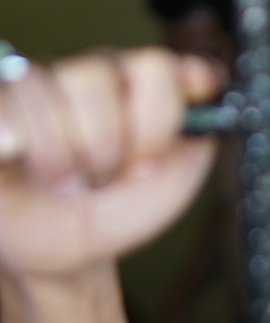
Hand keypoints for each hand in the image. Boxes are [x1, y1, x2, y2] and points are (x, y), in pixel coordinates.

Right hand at [0, 47, 221, 278]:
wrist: (53, 255)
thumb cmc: (108, 219)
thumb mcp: (162, 196)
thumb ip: (187, 156)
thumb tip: (198, 120)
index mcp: (144, 97)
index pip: (161, 67)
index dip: (163, 97)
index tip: (154, 145)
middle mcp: (98, 82)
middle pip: (106, 72)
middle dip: (111, 137)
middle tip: (109, 175)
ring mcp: (47, 87)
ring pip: (58, 85)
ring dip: (67, 149)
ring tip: (68, 181)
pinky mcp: (4, 101)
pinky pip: (13, 99)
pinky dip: (26, 140)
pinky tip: (23, 160)